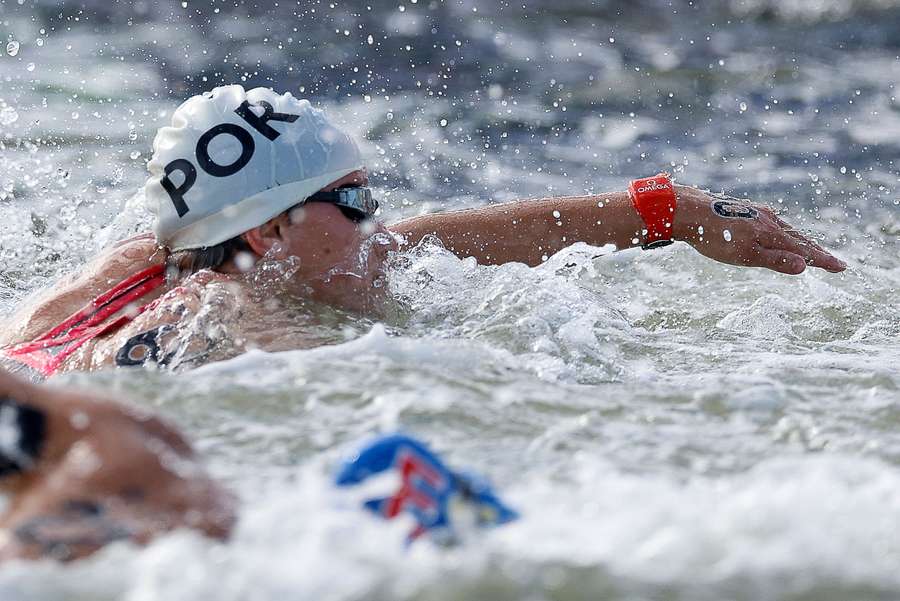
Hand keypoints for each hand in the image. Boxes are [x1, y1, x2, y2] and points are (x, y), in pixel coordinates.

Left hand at [673, 185, 846, 274]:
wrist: (687, 211)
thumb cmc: (714, 237)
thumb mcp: (745, 255)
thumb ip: (774, 260)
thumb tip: (804, 266)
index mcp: (772, 233)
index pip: (804, 250)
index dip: (822, 260)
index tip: (842, 267)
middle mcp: (768, 220)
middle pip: (797, 238)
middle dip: (815, 251)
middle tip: (833, 261)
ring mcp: (755, 213)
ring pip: (783, 229)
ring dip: (799, 241)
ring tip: (809, 249)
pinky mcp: (742, 210)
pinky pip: (769, 223)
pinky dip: (780, 231)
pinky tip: (774, 230)